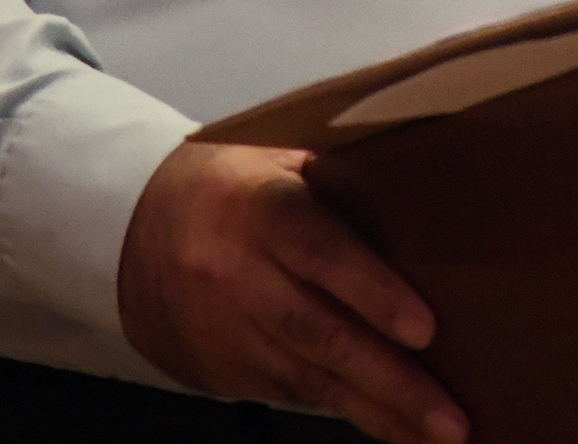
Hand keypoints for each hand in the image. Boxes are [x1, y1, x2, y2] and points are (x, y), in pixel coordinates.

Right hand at [118, 140, 468, 443]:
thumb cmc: (229, 187)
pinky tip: (390, 423)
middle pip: (321, 334)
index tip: (425, 331)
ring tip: (435, 435)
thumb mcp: (279, 161)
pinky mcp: (220, 368)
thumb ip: (342, 185)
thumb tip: (426, 206)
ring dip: (377, 412)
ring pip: (310, 379)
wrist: (128, 229)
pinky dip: (343, 407)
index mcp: (260, 208)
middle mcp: (239, 275)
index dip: (374, 293)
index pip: (321, 252)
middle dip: (392, 382)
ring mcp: (226, 329)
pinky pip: (292, 392)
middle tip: (449, 419)